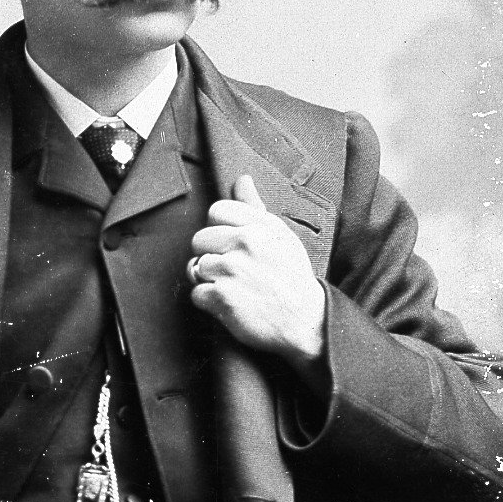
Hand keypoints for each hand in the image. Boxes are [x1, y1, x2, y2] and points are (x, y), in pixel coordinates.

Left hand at [188, 174, 326, 370]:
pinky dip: (209, 302)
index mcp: (260, 225)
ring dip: (209, 280)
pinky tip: (230, 304)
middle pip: (199, 238)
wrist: (306, 322)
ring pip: (196, 266)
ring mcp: (232, 269)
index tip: (230, 244)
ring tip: (234, 288)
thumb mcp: (281, 236)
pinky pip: (196, 293)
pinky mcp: (222, 296)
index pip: (216, 210)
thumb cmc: (293, 279)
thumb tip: (242, 179)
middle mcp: (246, 242)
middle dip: (210, 255)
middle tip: (232, 271)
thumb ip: (255, 207)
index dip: (219, 229)